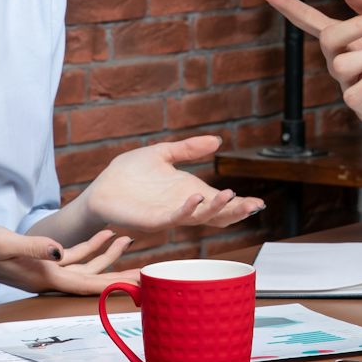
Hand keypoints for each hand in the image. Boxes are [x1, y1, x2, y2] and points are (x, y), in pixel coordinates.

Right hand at [0, 226, 136, 295]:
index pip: (87, 286)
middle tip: (149, 272)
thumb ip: (34, 246)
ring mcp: (46, 270)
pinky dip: (91, 247)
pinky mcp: (41, 260)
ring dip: (108, 255)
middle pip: (93, 281)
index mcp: (44, 277)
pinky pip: (74, 257)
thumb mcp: (6, 242)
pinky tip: (104, 234)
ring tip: (130, 240)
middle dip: (120, 276)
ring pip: (86, 267)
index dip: (114, 286)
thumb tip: (60, 250)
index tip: (138, 286)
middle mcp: (49, 277)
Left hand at [83, 136, 264, 232]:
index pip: (220, 202)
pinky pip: (174, 217)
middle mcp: (183, 207)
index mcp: (189, 193)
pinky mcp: (153, 220)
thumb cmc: (129, 174)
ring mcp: (170, 215)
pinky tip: (197, 197)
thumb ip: (189, 149)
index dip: (239, 204)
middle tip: (254, 205)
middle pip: (216, 215)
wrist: (102, 188)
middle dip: (236, 211)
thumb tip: (217, 141)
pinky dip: (187, 209)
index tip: (259, 203)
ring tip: (232, 196)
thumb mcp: (164, 154)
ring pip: (199, 218)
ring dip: (217, 209)